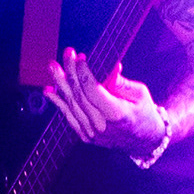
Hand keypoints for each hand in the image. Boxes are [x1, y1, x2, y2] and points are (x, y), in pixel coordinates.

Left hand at [44, 48, 166, 156]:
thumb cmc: (144, 111)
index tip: (81, 57)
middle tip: (66, 54)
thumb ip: (122, 83)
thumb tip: (112, 68)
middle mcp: (101, 126)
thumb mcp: (140, 94)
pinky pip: (69, 117)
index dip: (84, 73)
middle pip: (79, 96)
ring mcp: (91, 133)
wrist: (144, 140)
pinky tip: (49, 90)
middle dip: (71, 72)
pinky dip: (58, 103)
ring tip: (52, 67)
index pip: (93, 91)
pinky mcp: (86, 136)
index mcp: (117, 114)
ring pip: (71, 105)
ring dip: (60, 84)